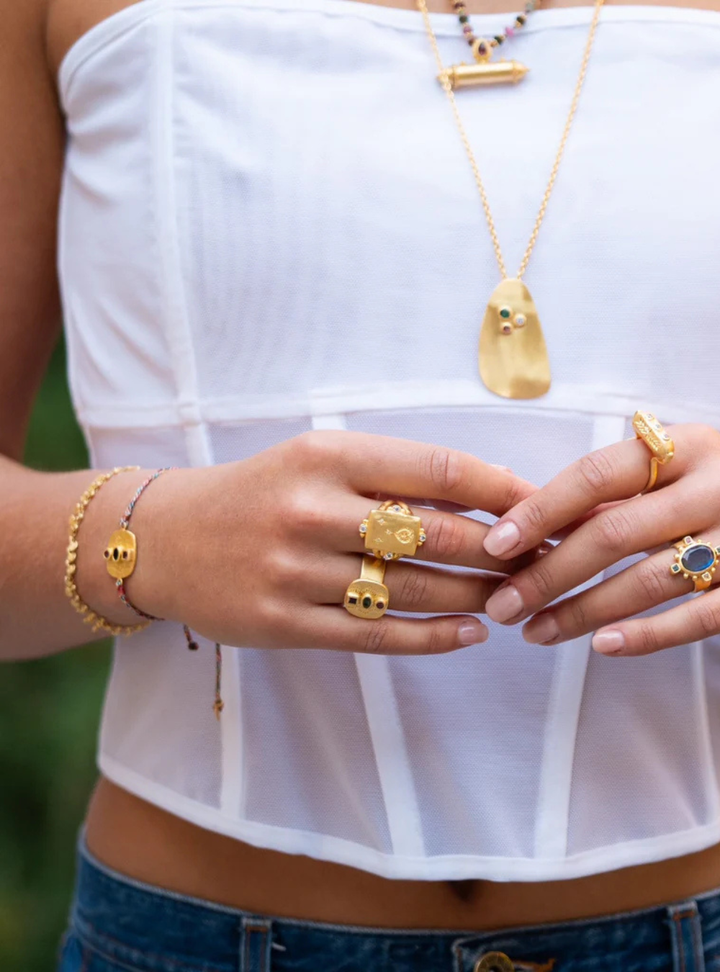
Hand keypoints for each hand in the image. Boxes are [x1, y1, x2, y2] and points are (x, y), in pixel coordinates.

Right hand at [135, 431, 535, 655]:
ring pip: (411, 590)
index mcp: (325, 456)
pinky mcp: (282, 624)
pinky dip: (433, 638)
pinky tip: (472, 634)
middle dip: (502, 550)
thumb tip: (493, 486)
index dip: (500, 490)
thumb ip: (395, 473)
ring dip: (476, 596)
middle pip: (433, 533)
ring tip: (517, 598)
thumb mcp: (317, 460)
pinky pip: (375, 635)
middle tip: (547, 561)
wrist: (165, 539)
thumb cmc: (259, 492)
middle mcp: (310, 510)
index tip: (544, 507)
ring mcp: (294, 571)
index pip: (436, 468)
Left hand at [481, 424, 719, 655]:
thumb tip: (518, 516)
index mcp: (684, 447)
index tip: (495, 544)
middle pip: (614, 533)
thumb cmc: (709, 484)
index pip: (597, 475)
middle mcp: (715, 488)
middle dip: (548, 574)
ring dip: (582, 612)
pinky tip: (602, 647)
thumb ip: (608, 491)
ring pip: (649, 581)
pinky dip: (648, 635)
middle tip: (503, 605)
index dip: (541, 509)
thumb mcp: (670, 467)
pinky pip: (699, 618)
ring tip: (535, 632)